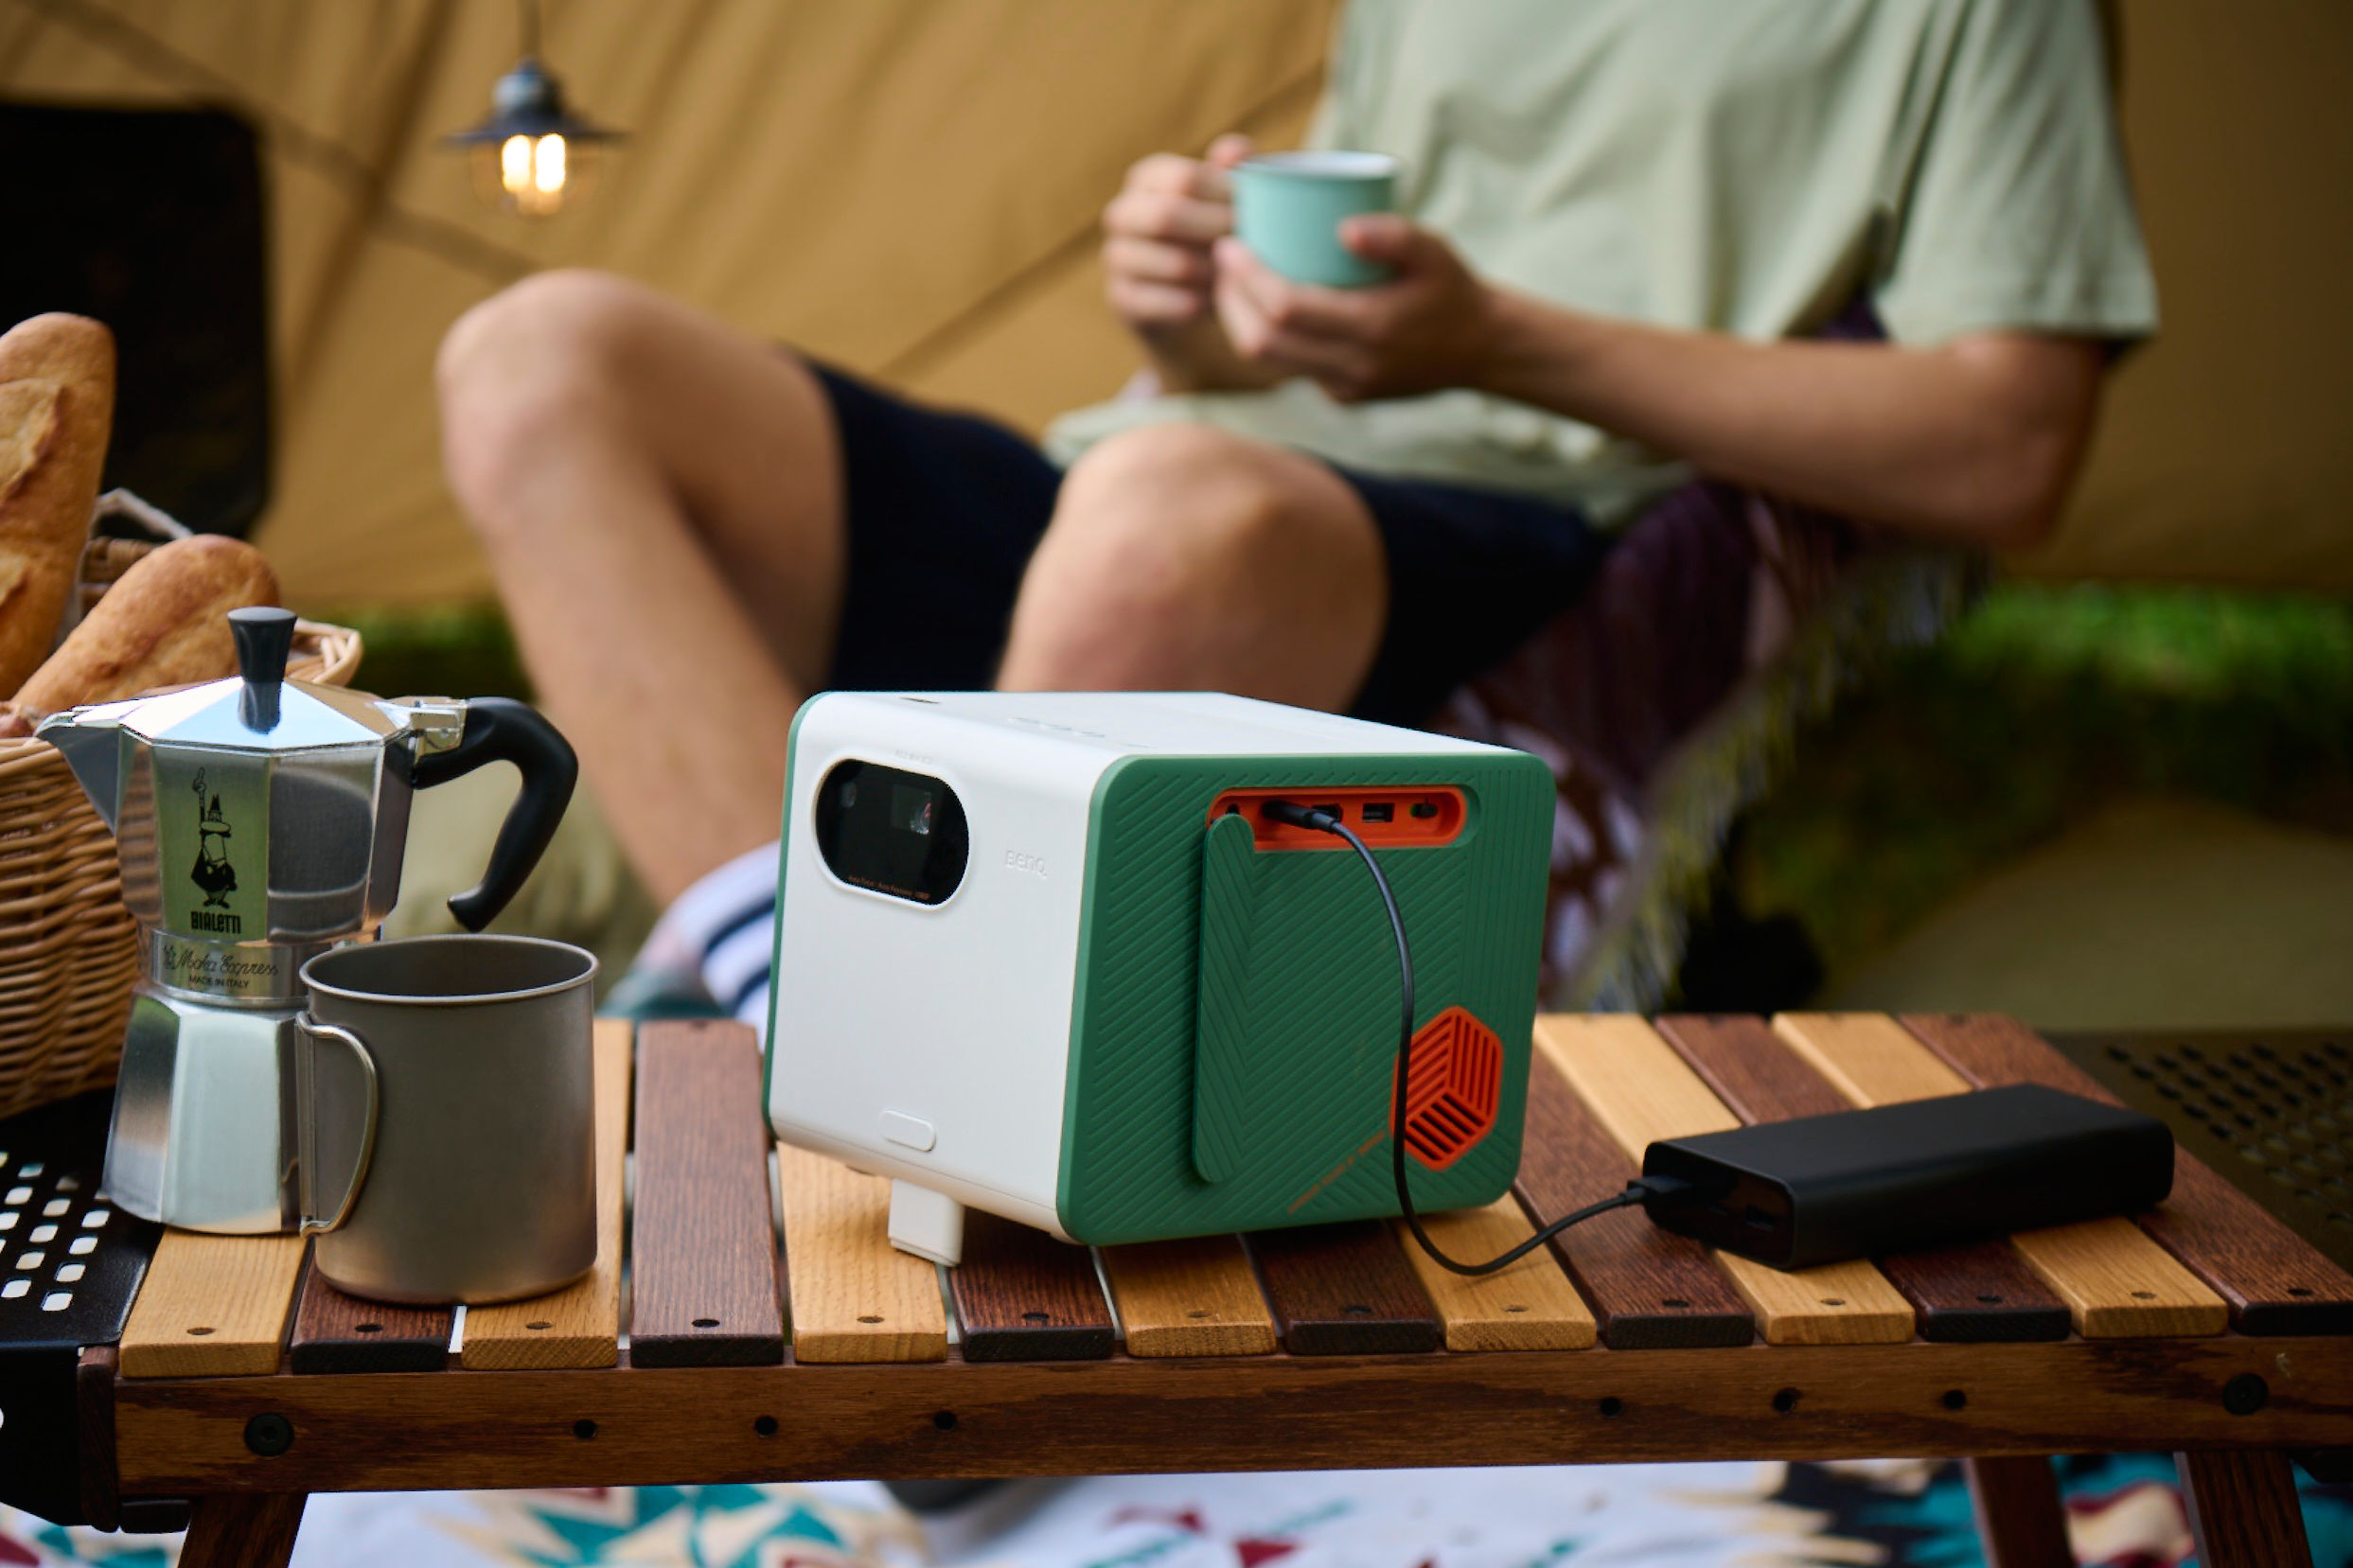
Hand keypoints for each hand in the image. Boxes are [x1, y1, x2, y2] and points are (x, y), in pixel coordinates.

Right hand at [1101, 134, 1253, 338]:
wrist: (1191, 296)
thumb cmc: (1215, 233)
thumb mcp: (1226, 198)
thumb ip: (1234, 171)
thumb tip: (1236, 152)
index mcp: (1147, 178)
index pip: (1185, 180)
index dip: (1225, 198)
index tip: (1254, 213)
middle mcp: (1122, 213)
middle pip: (1167, 216)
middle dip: (1216, 233)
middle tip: (1248, 246)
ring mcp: (1116, 256)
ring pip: (1173, 263)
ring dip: (1213, 271)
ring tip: (1236, 274)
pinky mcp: (1121, 298)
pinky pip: (1166, 302)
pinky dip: (1197, 304)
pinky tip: (1214, 301)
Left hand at [1213, 216, 1501, 401]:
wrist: (1481, 349)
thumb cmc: (1452, 289)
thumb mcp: (1435, 250)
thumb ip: (1394, 235)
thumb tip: (1342, 227)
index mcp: (1373, 329)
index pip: (1286, 310)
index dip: (1248, 279)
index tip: (1231, 244)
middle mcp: (1354, 367)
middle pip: (1264, 341)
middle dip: (1231, 300)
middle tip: (1223, 259)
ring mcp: (1345, 388)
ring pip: (1269, 361)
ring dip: (1240, 320)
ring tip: (1232, 280)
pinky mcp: (1341, 396)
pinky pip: (1290, 368)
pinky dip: (1267, 336)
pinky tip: (1260, 305)